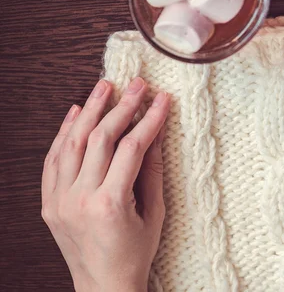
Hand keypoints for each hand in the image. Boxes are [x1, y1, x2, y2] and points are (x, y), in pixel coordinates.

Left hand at [41, 78, 169, 291]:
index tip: (162, 99)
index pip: (132, 147)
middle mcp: (79, 199)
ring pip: (72, 142)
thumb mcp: (153, 213)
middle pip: (100, 138)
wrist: (103, 286)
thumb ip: (152, 171)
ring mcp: (59, 200)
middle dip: (122, 106)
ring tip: (104, 87)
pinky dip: (63, 133)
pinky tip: (76, 112)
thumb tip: (156, 133)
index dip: (150, 119)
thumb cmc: (134, 254)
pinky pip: (53, 160)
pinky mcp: (48, 202)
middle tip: (136, 85)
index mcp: (110, 204)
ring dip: (89, 110)